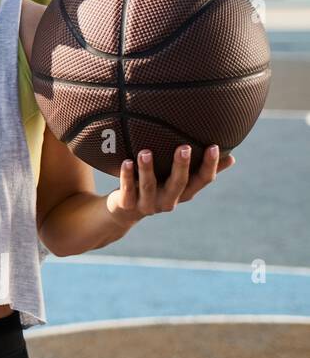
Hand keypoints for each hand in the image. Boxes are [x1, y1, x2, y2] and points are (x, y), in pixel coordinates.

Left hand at [107, 144, 234, 225]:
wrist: (125, 210)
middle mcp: (169, 200)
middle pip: (178, 183)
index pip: (202, 180)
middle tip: (184, 147)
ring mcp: (148, 204)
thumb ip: (201, 169)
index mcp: (185, 192)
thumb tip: (231, 156)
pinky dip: (126, 176)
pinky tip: (126, 162)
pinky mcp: (128, 205)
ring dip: (147, 169)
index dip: (209, 165)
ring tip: (145, 152)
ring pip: (149, 186)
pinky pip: (127, 190)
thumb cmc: (158, 187)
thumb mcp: (179, 180)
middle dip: (181, 166)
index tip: (213, 146)